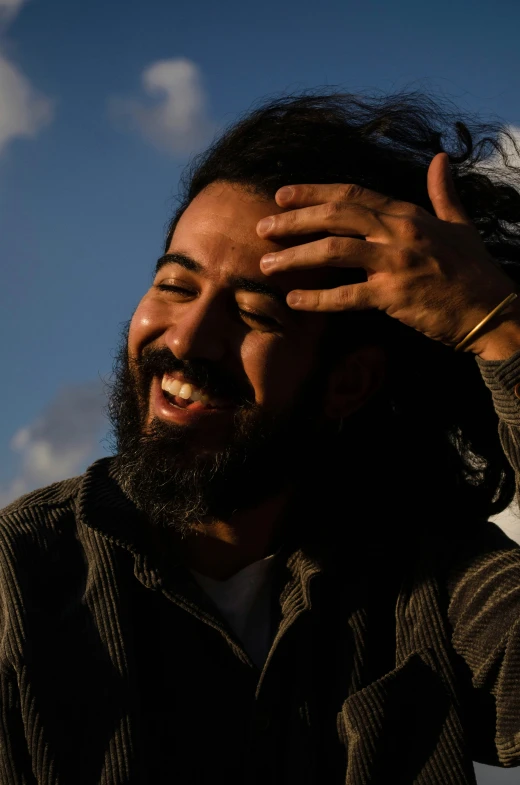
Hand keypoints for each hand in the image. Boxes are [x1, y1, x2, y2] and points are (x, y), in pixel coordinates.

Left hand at [257, 153, 518, 355]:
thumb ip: (443, 192)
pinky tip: (294, 301)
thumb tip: (440, 158)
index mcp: (408, 213)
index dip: (313, 192)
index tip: (281, 195)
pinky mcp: (395, 296)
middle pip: (335, 216)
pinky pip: (347, 296)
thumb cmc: (475, 269)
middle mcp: (399, 231)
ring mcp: (396, 262)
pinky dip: (318, 299)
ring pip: (334, 252)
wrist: (494, 309)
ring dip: (296, 257)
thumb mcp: (460, 223)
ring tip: (267, 267)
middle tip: (261, 229)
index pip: (352, 193)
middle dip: (293, 221)